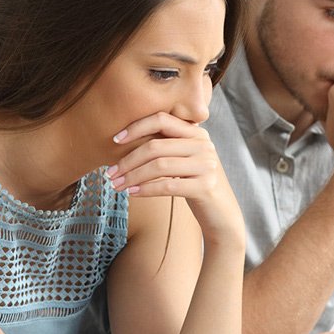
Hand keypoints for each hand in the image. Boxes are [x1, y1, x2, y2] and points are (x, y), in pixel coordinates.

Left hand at [109, 112, 241, 241]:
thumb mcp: (185, 160)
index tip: (115, 140)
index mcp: (197, 133)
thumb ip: (167, 146)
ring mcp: (207, 165)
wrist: (222, 214)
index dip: (136, 127)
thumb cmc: (196, 185)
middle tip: (110, 173)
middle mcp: (204, 145)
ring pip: (158, 166)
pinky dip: (146, 189)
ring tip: (117, 185)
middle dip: (127, 160)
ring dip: (132, 176)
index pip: (161, 119)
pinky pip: (167, 186)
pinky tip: (133, 193)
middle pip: (155, 146)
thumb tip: (126, 141)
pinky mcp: (206, 186)